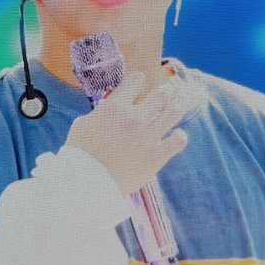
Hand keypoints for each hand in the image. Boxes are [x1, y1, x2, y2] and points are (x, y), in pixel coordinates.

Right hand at [66, 72, 187, 195]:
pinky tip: (179, 134)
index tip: (139, 83)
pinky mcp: (156, 157)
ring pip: (174, 112)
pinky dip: (180, 136)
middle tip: (169, 90)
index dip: (137, 80)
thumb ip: (102, 112)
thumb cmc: (80, 153)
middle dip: (166, 90)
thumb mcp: (83, 124)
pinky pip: (177, 142)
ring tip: (184, 99)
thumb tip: (110, 109)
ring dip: (180, 103)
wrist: (85, 184)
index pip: (136, 80)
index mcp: (115, 107)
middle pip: (161, 94)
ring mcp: (148, 138)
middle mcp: (134, 118)